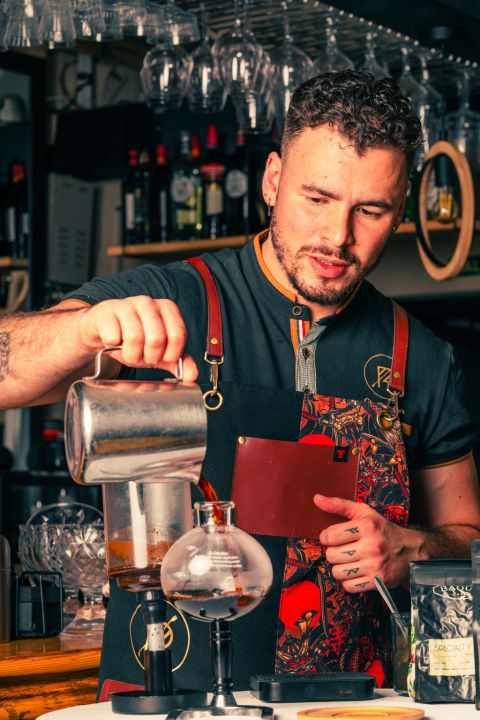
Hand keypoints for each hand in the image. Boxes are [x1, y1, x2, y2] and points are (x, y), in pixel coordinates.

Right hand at [76, 296, 198, 380]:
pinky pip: (113, 335)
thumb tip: (193, 375)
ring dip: (131, 355)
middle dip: (150, 356)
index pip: (178, 335)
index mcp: (167, 309)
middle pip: (157, 337)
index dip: (170, 354)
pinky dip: (113, 346)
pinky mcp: (106, 311)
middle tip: (143, 358)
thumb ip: (178, 362)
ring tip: (129, 354)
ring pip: (135, 336)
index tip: (161, 358)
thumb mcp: (158, 353)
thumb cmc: (133, 341)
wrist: (102, 333)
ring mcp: (126, 304)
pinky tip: (113, 343)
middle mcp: (148, 303)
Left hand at [314, 493, 410, 592]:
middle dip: (333, 553)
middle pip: (331, 555)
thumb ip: (339, 505)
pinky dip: (349, 582)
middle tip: (342, 550)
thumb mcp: (364, 512)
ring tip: (348, 561)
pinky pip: (349, 587)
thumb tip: (316, 498)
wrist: (410, 551)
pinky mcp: (377, 581)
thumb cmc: (382, 530)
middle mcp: (371, 546)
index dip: (326, 537)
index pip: (329, 535)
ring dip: (340, 568)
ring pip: (337, 572)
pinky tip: (356, 572)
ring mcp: (374, 565)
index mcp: (366, 526)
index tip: (333, 537)